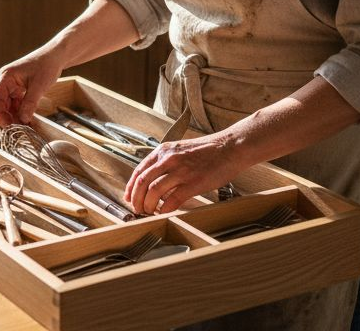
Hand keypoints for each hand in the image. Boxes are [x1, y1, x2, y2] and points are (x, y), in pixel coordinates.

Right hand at [0, 52, 61, 126]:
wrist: (56, 56)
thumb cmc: (47, 65)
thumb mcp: (39, 86)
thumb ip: (30, 103)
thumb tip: (23, 119)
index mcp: (6, 76)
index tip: (7, 126)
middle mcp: (4, 80)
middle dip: (3, 116)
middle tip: (14, 129)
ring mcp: (10, 84)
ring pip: (4, 104)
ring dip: (11, 115)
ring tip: (21, 126)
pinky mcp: (17, 88)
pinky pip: (13, 103)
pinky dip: (17, 112)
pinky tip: (25, 120)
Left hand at [123, 134, 239, 214]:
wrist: (230, 147)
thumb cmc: (209, 150)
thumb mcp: (181, 150)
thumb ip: (166, 162)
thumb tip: (154, 180)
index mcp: (164, 151)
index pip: (139, 171)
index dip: (130, 187)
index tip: (129, 198)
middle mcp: (169, 159)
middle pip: (142, 182)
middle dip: (136, 199)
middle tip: (137, 209)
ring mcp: (181, 171)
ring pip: (154, 192)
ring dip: (148, 206)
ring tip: (149, 212)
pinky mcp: (193, 183)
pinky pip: (172, 200)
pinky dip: (165, 209)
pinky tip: (165, 212)